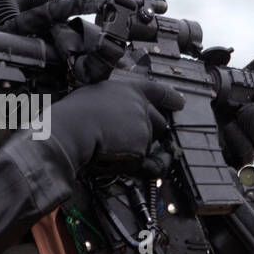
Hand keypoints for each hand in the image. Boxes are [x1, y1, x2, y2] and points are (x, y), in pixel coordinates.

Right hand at [50, 78, 183, 170]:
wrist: (73, 128)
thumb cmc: (74, 112)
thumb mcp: (94, 95)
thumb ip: (111, 102)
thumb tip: (110, 114)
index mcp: (129, 90)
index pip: (158, 91)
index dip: (171, 98)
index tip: (180, 102)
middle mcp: (141, 106)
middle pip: (159, 123)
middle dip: (151, 133)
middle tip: (131, 140)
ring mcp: (143, 128)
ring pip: (146, 145)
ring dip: (133, 149)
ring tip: (107, 148)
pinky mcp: (141, 148)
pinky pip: (138, 162)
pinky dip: (126, 164)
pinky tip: (108, 158)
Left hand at [217, 57, 253, 167]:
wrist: (187, 119)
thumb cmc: (212, 102)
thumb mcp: (230, 82)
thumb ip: (249, 73)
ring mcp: (252, 151)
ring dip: (249, 122)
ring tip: (235, 117)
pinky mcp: (237, 164)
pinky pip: (246, 152)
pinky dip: (236, 136)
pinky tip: (227, 131)